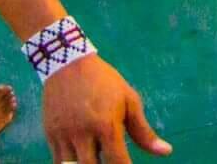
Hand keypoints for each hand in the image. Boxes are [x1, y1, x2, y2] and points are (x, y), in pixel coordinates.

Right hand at [43, 54, 171, 163]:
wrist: (68, 63)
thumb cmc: (105, 82)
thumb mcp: (129, 101)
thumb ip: (144, 132)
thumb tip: (166, 152)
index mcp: (106, 124)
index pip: (117, 162)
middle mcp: (83, 133)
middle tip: (113, 162)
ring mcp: (63, 135)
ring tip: (98, 158)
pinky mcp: (50, 134)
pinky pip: (58, 161)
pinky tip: (82, 158)